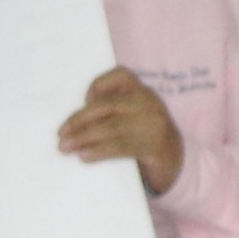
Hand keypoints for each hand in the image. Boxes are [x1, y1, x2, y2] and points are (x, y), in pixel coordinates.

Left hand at [58, 68, 185, 194]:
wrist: (177, 162)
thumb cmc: (146, 137)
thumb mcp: (135, 116)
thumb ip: (114, 110)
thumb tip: (75, 122)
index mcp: (143, 92)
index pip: (121, 76)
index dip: (99, 84)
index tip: (84, 99)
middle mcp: (149, 103)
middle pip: (108, 106)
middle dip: (80, 119)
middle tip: (61, 134)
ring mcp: (153, 124)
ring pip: (111, 127)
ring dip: (83, 138)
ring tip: (65, 147)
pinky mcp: (155, 146)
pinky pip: (120, 147)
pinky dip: (99, 151)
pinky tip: (85, 156)